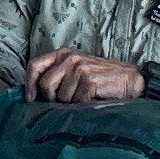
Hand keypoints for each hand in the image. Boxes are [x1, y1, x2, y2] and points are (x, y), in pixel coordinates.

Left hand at [28, 49, 147, 105]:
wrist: (130, 80)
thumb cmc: (101, 78)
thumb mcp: (76, 69)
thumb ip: (58, 75)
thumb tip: (35, 93)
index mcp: (63, 53)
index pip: (34, 65)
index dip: (29, 84)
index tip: (31, 98)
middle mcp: (69, 58)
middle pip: (46, 84)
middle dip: (52, 99)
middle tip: (64, 102)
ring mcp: (79, 68)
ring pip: (61, 97)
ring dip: (71, 103)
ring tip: (84, 97)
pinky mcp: (89, 80)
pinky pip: (76, 101)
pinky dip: (82, 105)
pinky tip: (92, 99)